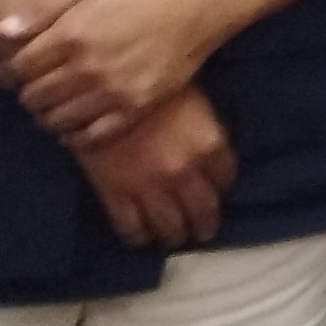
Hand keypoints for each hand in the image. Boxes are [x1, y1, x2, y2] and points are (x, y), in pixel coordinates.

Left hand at [0, 0, 225, 146]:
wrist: (193, 10)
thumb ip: (42, 8)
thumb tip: (1, 32)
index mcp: (70, 35)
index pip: (19, 68)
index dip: (7, 74)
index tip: (10, 74)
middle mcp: (87, 68)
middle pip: (35, 97)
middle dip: (27, 94)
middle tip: (34, 90)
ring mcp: (111, 92)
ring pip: (58, 120)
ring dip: (46, 117)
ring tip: (51, 108)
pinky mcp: (134, 109)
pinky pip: (93, 136)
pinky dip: (75, 138)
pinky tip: (73, 130)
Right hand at [71, 86, 235, 250]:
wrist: (99, 88)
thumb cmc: (152, 88)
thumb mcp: (193, 104)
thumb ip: (203, 135)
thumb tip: (206, 156)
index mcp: (209, 145)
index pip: (225, 177)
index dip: (220, 185)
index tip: (215, 189)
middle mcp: (185, 172)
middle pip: (203, 210)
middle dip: (204, 224)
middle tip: (202, 231)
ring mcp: (150, 187)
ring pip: (169, 226)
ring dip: (174, 235)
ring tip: (174, 237)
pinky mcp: (115, 194)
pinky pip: (131, 227)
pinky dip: (138, 237)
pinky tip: (141, 237)